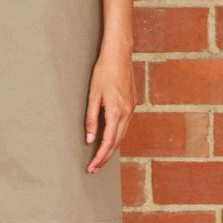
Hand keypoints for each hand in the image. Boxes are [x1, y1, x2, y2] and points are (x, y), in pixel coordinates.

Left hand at [84, 49, 136, 172]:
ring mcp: (132, 108)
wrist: (119, 55)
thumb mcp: (93, 95)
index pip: (108, 142)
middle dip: (105, 157)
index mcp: (116, 112)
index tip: (91, 167)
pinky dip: (117, 135)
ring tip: (101, 157)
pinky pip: (125, 125)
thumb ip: (91, 118)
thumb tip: (90, 139)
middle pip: (116, 142)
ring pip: (122, 135)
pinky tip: (110, 138)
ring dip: (112, 147)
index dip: (99, 157)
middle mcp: (127, 113)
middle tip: (94, 168)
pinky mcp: (132, 103)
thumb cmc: (103, 71)